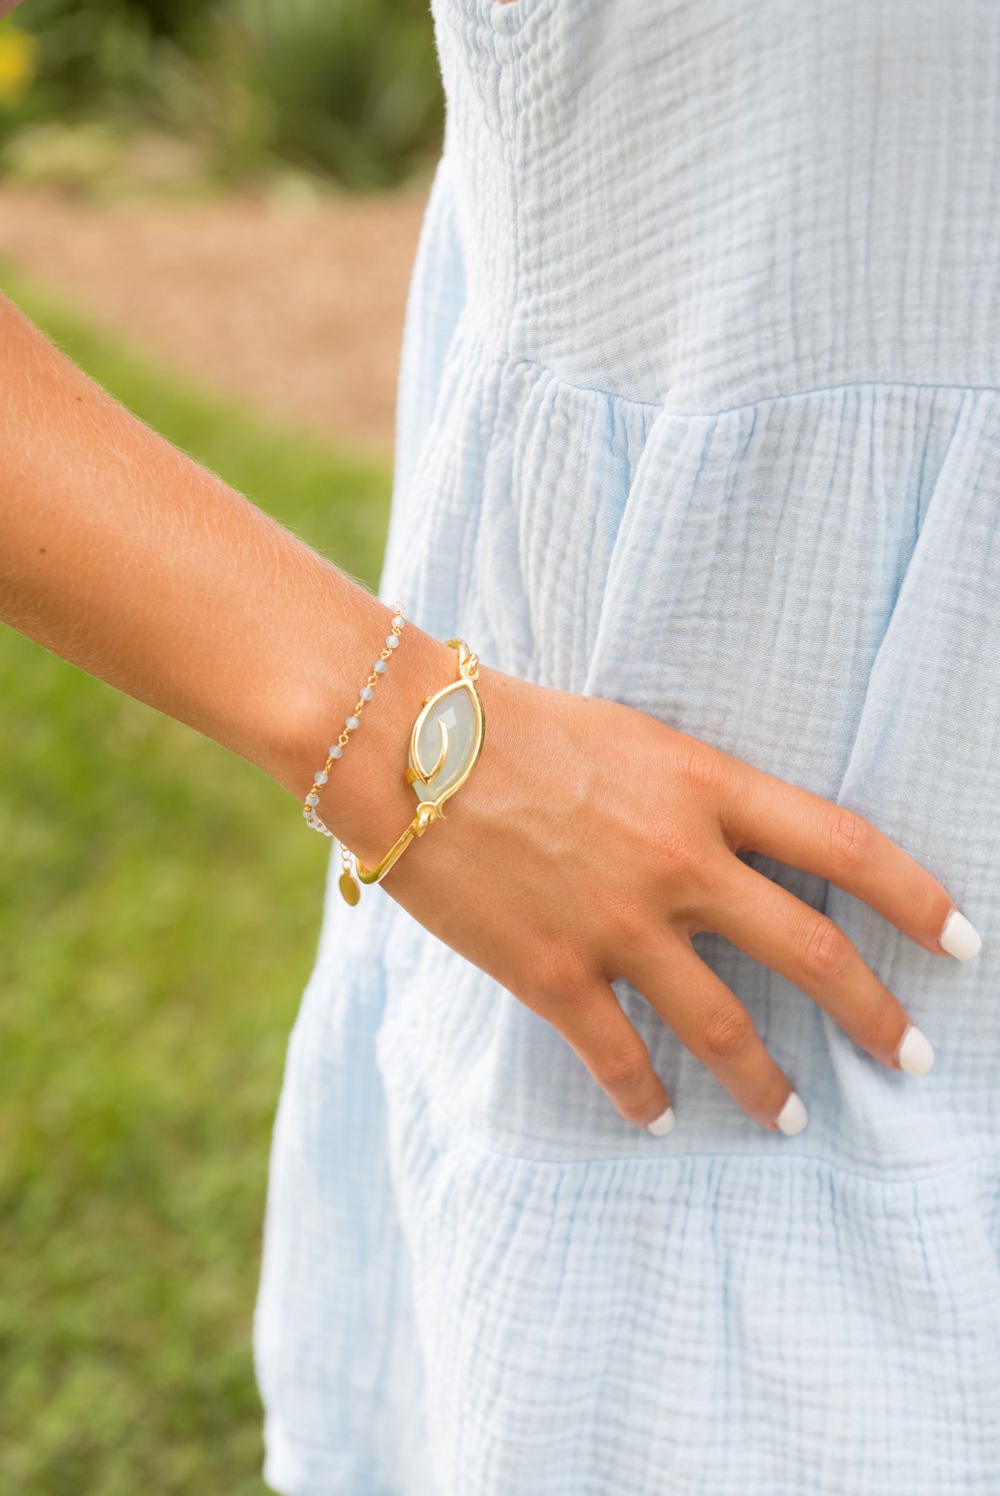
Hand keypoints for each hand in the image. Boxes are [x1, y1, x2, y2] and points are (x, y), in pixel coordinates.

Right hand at [372, 659, 980, 1135]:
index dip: (917, 897)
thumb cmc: (514, 724)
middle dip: (873, 1012)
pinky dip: (643, 1097)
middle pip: (810, 951)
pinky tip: (658, 1119)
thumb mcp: (631, 738)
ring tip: (795, 1117)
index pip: (845, 846)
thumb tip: (736, 847)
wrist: (405, 745)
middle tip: (908, 1054)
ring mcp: (618, 924)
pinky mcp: (551, 972)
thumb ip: (692, 794)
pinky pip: (618, 1057)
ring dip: (769, 1083)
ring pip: (724, 1028)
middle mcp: (680, 862)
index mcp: (706, 788)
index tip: (961, 939)